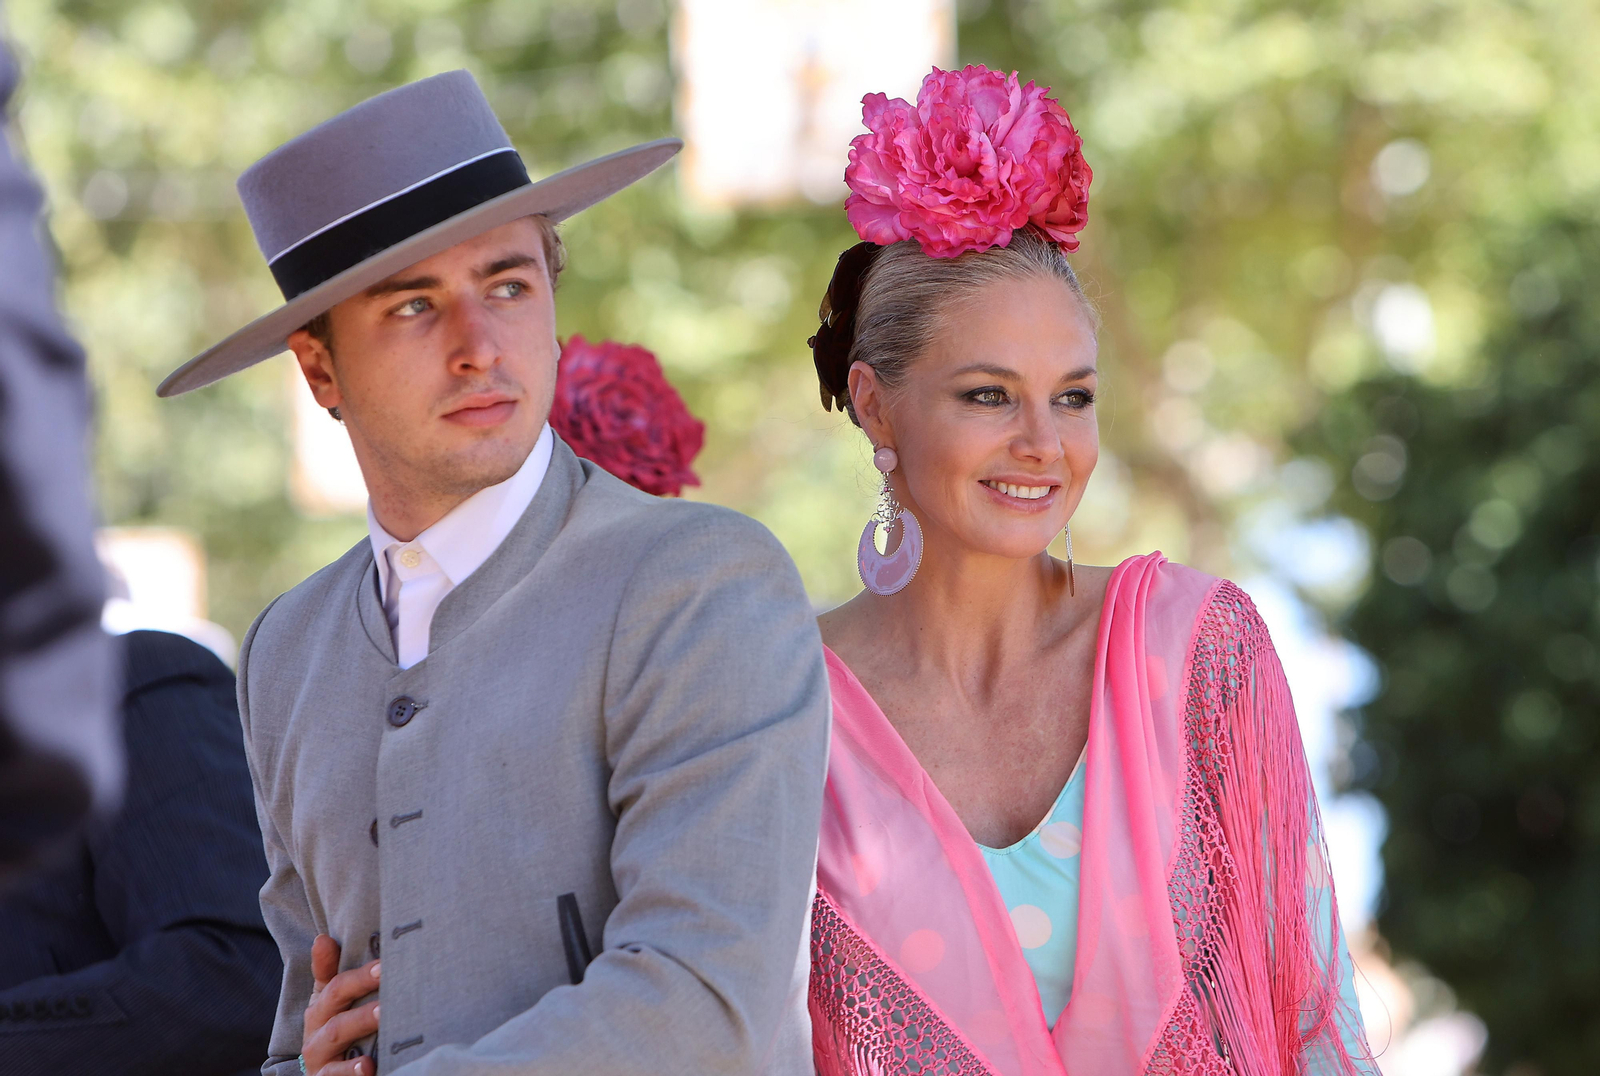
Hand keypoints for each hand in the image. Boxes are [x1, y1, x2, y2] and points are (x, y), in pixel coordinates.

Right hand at [302, 934, 380, 1075]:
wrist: (325, 1074)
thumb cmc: (334, 1031)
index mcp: (319, 1008)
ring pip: (337, 1038)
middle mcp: (315, 1032)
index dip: (358, 976)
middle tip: (389, 988)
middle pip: (337, 1010)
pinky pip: (335, 1075)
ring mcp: (319, 1058)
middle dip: (362, 996)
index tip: (382, 965)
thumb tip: (323, 939)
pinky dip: (352, 1071)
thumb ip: (329, 973)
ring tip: (384, 1016)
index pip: (335, 987)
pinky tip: (369, 1066)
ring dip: (361, 1026)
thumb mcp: (330, 1003)